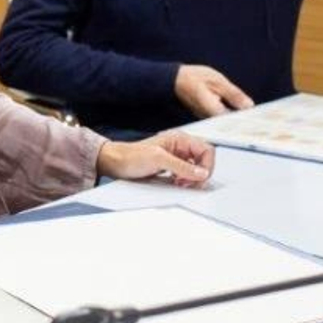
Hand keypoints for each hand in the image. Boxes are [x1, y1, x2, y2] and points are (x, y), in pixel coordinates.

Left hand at [97, 130, 214, 186]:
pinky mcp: (169, 166)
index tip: (200, 178)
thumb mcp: (158, 160)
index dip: (207, 165)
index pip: (207, 150)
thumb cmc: (131, 156)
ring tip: (180, 183)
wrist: (115, 163)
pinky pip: (185, 174)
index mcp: (180, 139)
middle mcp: (180, 147)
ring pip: (195, 168)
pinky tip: (175, 183)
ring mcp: (175, 157)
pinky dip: (184, 180)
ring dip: (191, 178)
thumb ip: (182, 166)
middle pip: (203, 160)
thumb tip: (201, 173)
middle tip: (188, 183)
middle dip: (198, 174)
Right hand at [174, 64, 253, 117]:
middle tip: (259, 115)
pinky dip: (230, 112)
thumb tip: (248, 106)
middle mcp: (210, 118)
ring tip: (251, 112)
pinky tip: (238, 107)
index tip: (261, 119)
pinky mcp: (206, 114)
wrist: (174, 79)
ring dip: (238, 116)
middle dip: (245, 119)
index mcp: (214, 111)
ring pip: (227, 120)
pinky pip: (222, 116)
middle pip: (232, 123)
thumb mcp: (218, 82)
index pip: (236, 121)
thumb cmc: (194, 78)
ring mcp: (207, 118)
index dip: (249, 121)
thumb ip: (234, 95)